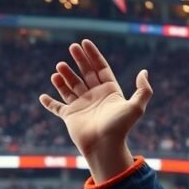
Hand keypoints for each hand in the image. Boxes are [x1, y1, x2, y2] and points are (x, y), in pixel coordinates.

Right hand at [39, 39, 152, 181]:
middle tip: (72, 47)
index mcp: (109, 92)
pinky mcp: (70, 117)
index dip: (93, 55)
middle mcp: (95, 97)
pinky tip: (43, 96)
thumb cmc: (120, 127)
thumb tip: (144, 72)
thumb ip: (143, 90)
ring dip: (64, 76)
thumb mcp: (136, 107)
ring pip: (70, 87)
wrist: (105, 146)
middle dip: (78, 60)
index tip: (84, 42)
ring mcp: (82, 106)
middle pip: (85, 74)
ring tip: (59, 67)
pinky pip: (57, 108)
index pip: (100, 68)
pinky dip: (49, 103)